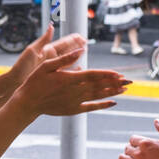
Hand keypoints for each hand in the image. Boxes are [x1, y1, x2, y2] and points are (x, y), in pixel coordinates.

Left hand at [6, 26, 85, 89]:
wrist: (16, 82)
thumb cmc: (21, 66)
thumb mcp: (32, 50)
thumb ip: (43, 39)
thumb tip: (51, 26)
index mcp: (47, 50)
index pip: (63, 43)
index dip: (73, 39)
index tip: (81, 37)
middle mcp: (52, 58)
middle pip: (68, 50)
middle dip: (77, 45)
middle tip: (86, 42)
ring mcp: (53, 67)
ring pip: (69, 59)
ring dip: (77, 56)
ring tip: (84, 51)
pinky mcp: (53, 76)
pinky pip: (66, 71)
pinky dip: (74, 69)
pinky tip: (79, 68)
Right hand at [12, 47, 130, 117]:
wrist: (27, 102)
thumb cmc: (35, 81)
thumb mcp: (47, 65)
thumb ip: (66, 58)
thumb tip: (81, 49)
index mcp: (69, 78)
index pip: (93, 75)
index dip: (107, 74)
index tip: (119, 74)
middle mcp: (75, 91)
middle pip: (99, 86)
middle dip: (116, 83)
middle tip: (130, 81)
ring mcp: (75, 101)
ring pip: (98, 96)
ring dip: (112, 92)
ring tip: (125, 89)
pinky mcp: (73, 109)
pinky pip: (91, 107)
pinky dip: (103, 105)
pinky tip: (113, 103)